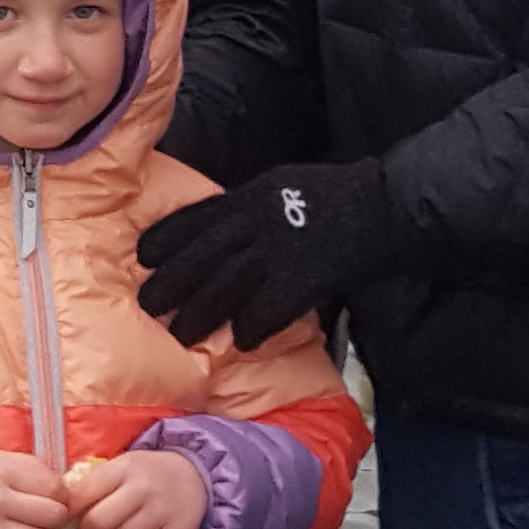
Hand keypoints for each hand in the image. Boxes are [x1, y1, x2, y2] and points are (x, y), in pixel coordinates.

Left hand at [60, 448, 208, 528]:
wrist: (193, 476)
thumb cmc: (145, 474)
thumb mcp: (120, 467)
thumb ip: (93, 484)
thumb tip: (60, 510)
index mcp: (124, 467)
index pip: (82, 495)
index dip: (69, 511)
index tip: (68, 517)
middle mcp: (143, 488)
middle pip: (97, 522)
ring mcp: (162, 511)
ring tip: (122, 528)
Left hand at [135, 162, 401, 347]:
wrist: (386, 207)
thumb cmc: (337, 197)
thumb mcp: (281, 187)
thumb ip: (248, 208)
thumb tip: (218, 231)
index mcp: (250, 196)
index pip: (195, 217)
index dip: (165, 239)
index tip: (143, 257)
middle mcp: (257, 221)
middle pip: (200, 256)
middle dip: (170, 284)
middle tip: (147, 306)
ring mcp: (280, 250)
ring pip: (224, 286)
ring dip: (200, 314)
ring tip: (181, 335)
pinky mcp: (304, 278)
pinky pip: (266, 309)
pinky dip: (252, 327)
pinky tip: (244, 341)